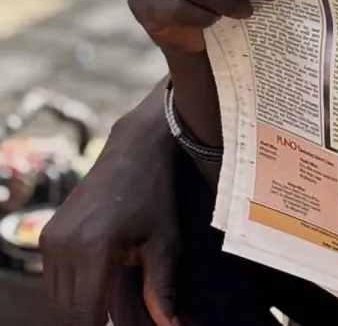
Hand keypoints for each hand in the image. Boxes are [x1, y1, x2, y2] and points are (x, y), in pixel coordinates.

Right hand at [42, 89, 179, 325]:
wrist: (133, 150)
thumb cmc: (156, 194)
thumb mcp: (165, 240)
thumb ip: (162, 287)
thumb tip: (170, 325)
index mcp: (93, 248)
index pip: (84, 313)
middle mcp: (64, 245)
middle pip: (66, 311)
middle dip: (90, 322)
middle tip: (119, 320)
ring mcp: (50, 239)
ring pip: (57, 298)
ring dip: (79, 309)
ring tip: (110, 307)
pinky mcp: (46, 234)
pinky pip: (53, 279)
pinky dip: (72, 290)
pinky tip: (98, 287)